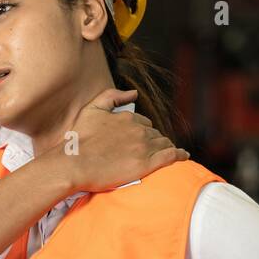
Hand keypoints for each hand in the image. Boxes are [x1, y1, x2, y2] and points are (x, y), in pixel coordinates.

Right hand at [64, 87, 189, 193]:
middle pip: (155, 134)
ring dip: (166, 147)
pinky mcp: (146, 164)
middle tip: (148, 149)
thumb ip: (113, 97)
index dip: (142, 131)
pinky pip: (171, 156)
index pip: (143, 123)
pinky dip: (180, 155)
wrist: (74, 163)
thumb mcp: (92, 109)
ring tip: (166, 153)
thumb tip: (134, 93)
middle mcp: (138, 130)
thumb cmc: (79, 139)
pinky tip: (184, 157)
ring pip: (164, 144)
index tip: (139, 139)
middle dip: (154, 139)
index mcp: (127, 118)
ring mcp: (144, 147)